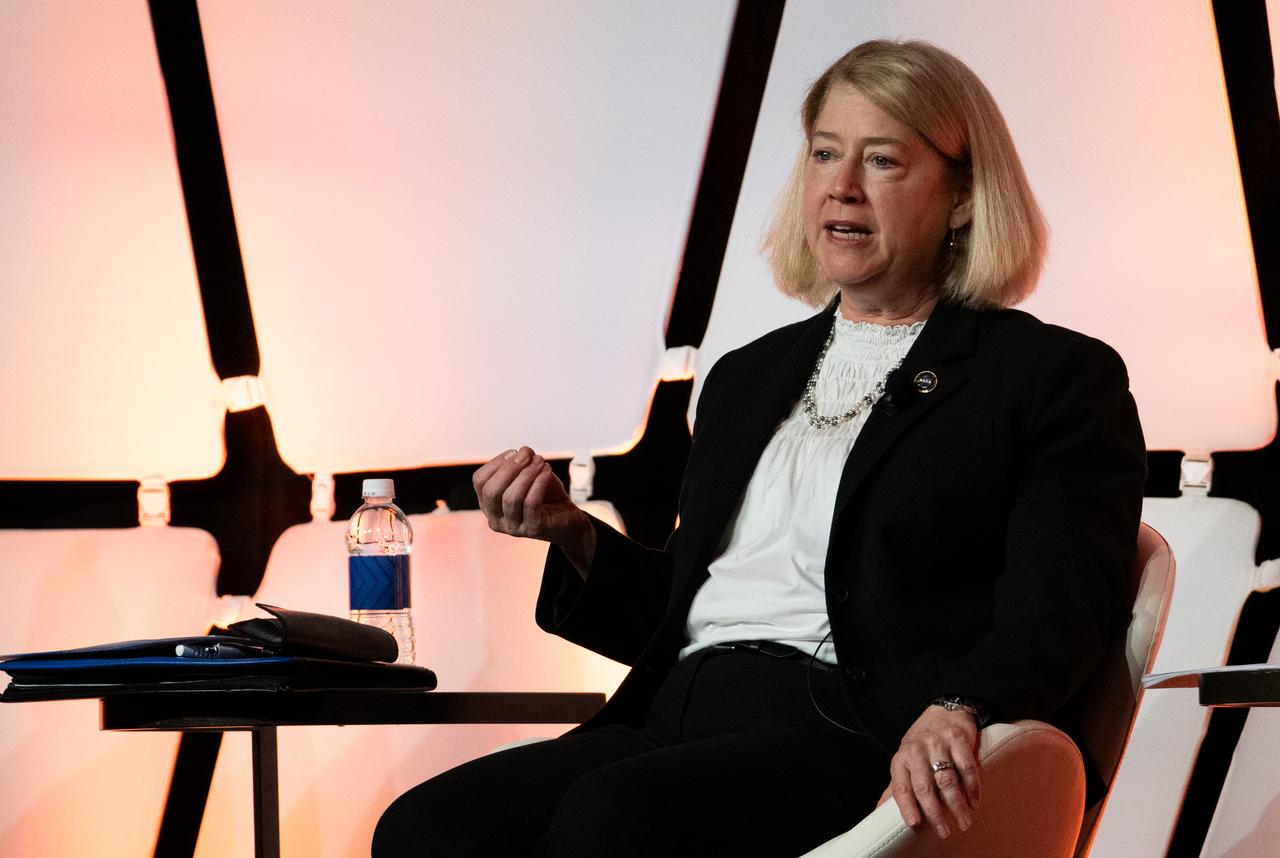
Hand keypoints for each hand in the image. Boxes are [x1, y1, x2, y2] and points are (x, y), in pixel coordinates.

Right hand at [473, 447, 595, 573]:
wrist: (568, 519)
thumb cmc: (546, 496)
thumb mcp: (531, 475)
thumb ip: (524, 463)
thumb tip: (523, 451)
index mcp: (488, 505)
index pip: (480, 481)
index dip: (496, 463)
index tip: (515, 452)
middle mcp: (496, 520)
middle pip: (491, 491)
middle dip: (509, 468)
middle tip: (527, 454)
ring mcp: (513, 528)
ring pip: (511, 497)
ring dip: (527, 474)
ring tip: (540, 461)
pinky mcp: (532, 529)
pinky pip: (531, 503)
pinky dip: (539, 482)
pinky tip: (547, 470)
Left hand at [877, 705, 980, 838]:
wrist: (944, 712)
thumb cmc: (923, 743)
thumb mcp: (906, 761)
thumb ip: (897, 786)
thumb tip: (879, 810)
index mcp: (902, 758)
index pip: (900, 786)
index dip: (906, 806)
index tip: (914, 824)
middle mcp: (917, 750)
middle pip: (925, 786)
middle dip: (934, 812)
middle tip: (944, 832)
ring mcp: (938, 744)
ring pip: (947, 780)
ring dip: (956, 804)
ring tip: (964, 822)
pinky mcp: (958, 740)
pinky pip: (966, 767)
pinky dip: (972, 788)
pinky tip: (975, 802)